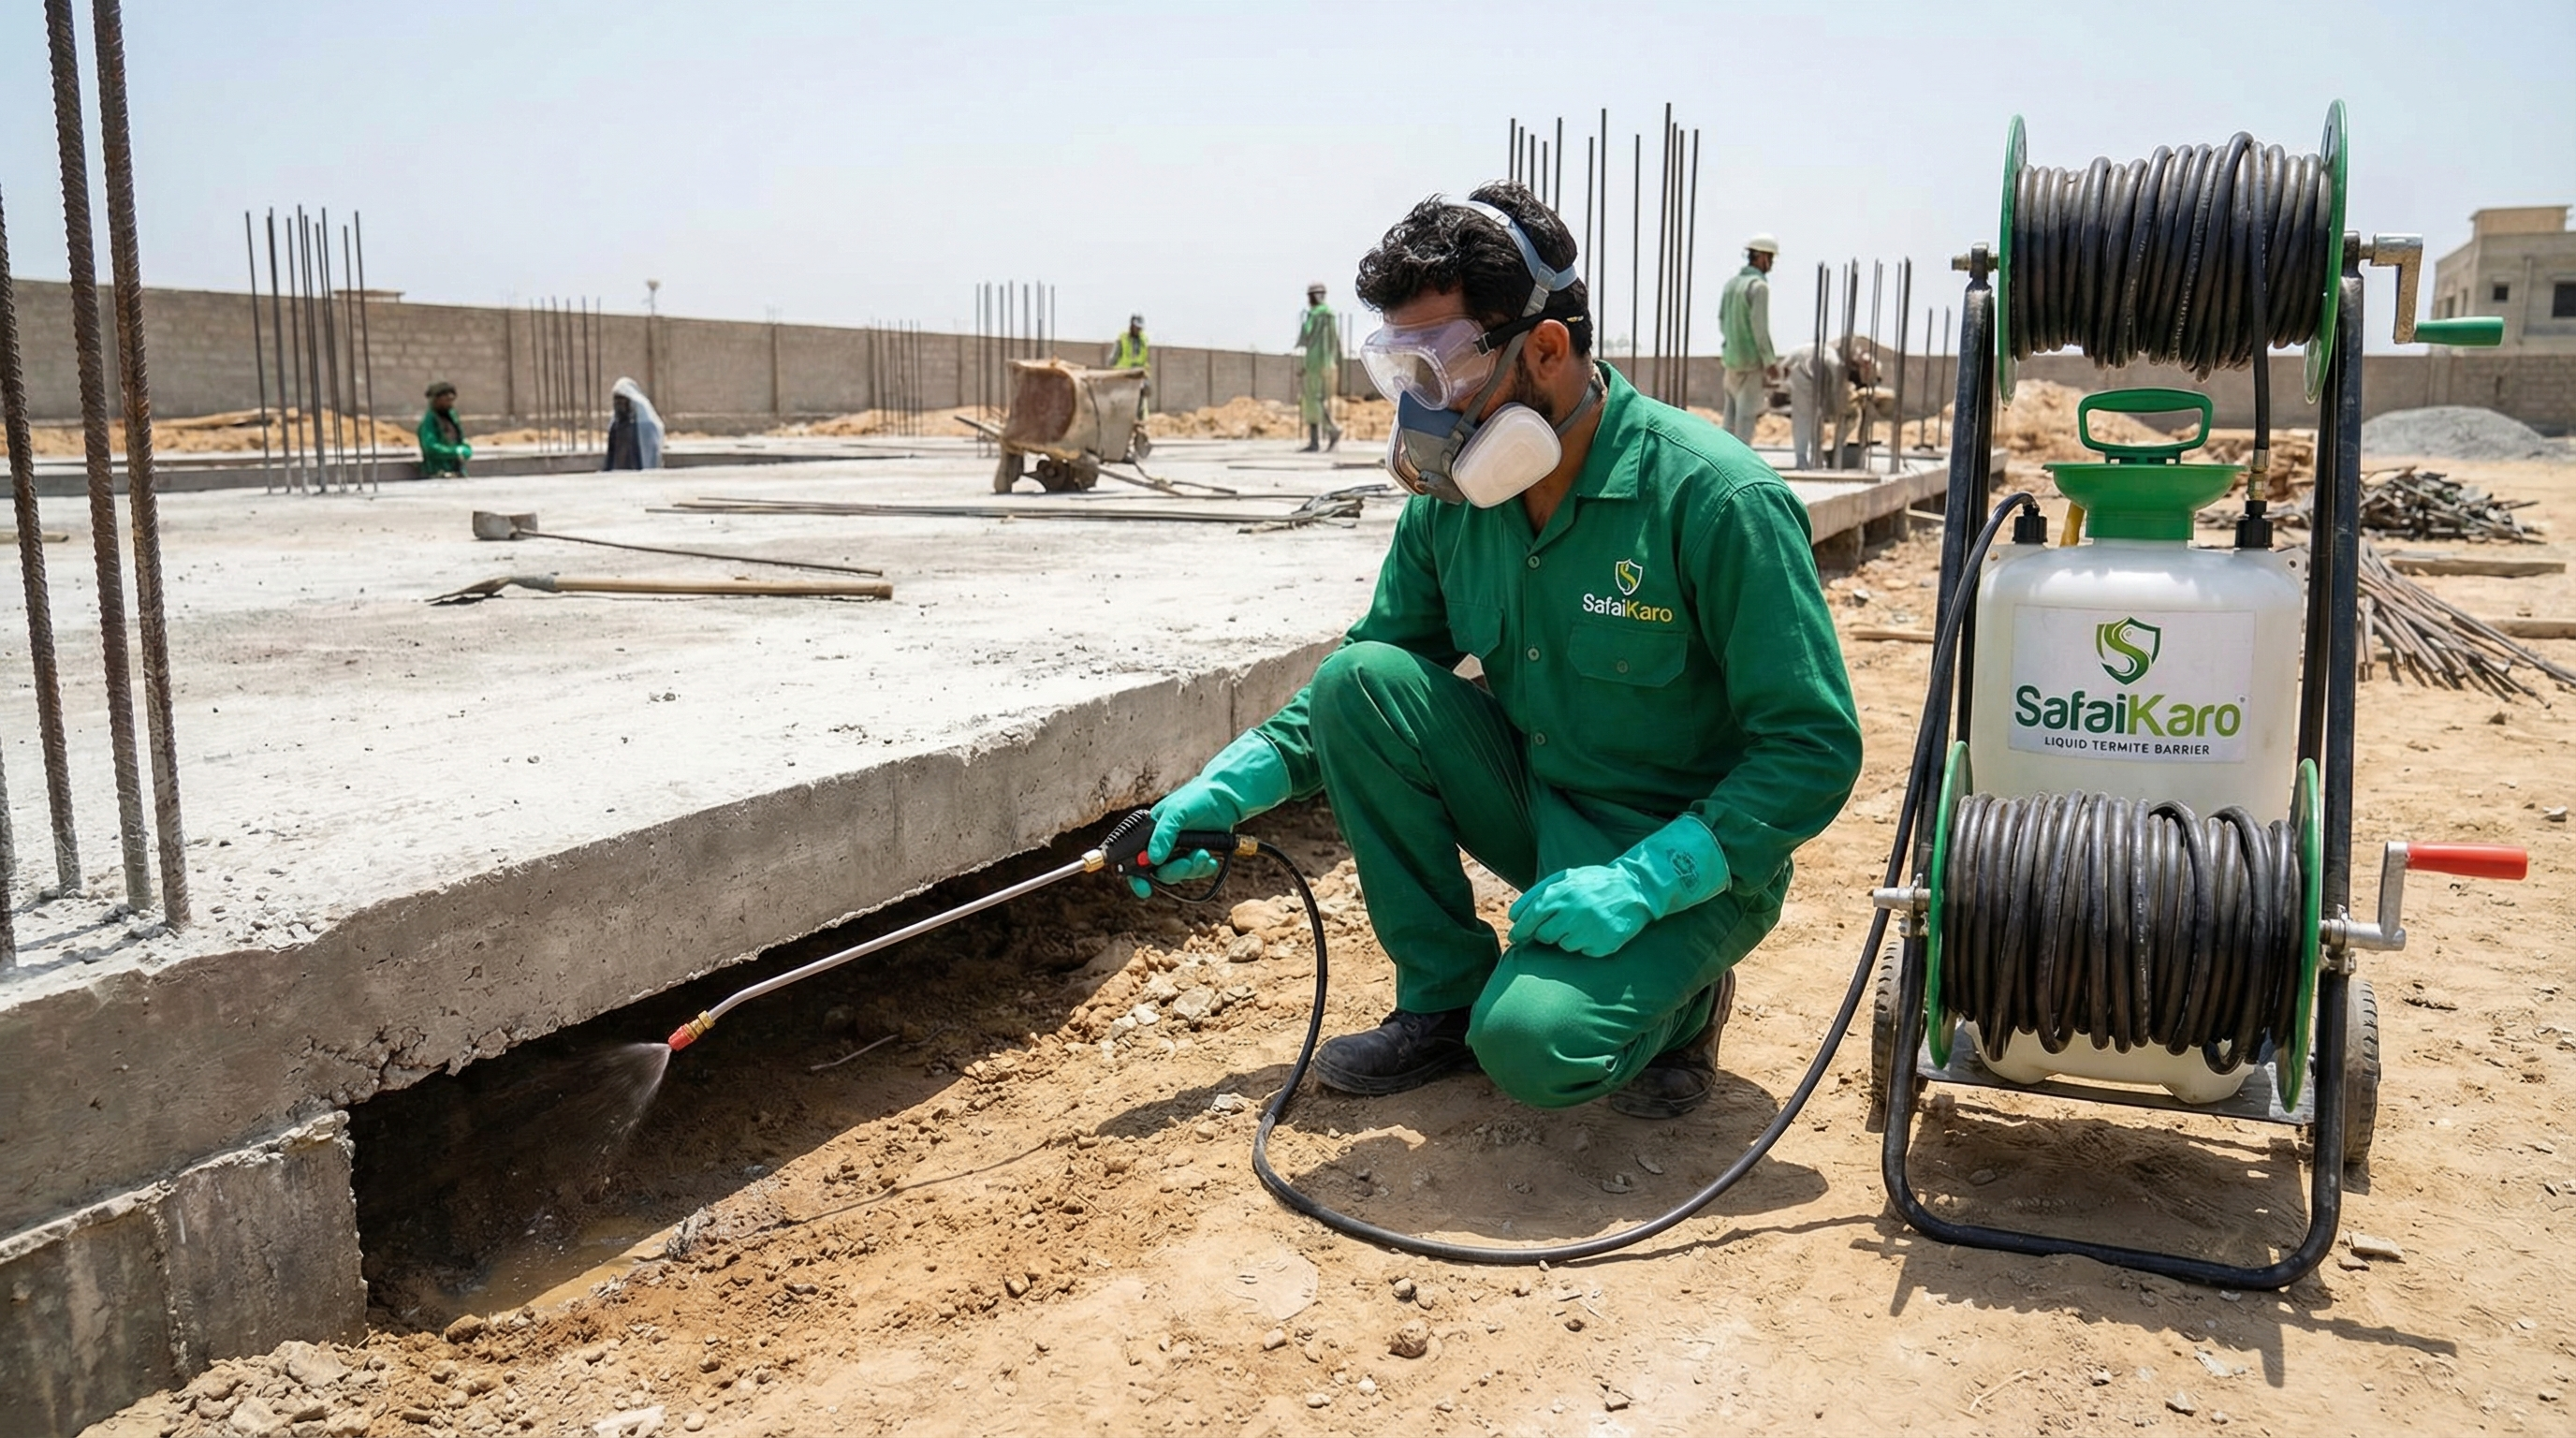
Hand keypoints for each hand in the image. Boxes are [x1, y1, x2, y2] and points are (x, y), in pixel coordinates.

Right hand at [1128, 732, 1291, 896]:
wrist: (1227, 796)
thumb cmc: (1198, 798)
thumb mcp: (1176, 812)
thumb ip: (1163, 835)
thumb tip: (1152, 859)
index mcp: (1150, 831)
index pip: (1135, 857)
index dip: (1136, 876)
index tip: (1144, 889)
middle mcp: (1162, 842)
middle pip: (1159, 871)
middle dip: (1174, 871)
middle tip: (1188, 862)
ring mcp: (1179, 849)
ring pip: (1178, 873)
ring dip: (1191, 869)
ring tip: (1203, 855)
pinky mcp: (1195, 853)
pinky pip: (1195, 871)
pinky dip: (1203, 869)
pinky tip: (1211, 859)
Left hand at [1504, 817, 1730, 956]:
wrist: (1636, 887)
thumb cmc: (1595, 882)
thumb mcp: (1566, 877)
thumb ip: (1537, 893)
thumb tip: (1513, 915)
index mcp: (1558, 894)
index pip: (1527, 920)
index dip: (1520, 931)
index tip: (1517, 937)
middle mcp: (1570, 913)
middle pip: (1542, 936)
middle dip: (1545, 933)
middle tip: (1559, 924)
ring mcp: (1587, 931)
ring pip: (1563, 946)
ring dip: (1568, 937)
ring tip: (1584, 922)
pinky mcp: (1602, 946)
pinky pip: (1584, 951)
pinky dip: (1587, 944)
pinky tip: (1597, 930)